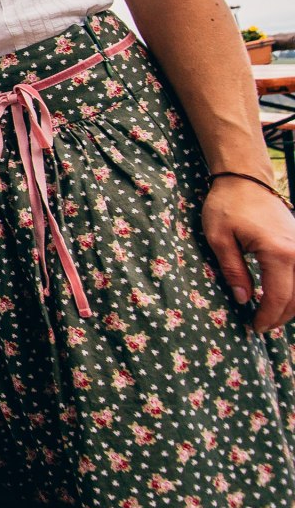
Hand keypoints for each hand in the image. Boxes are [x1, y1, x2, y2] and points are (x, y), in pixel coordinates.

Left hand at [202, 175, 294, 332]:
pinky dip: (294, 291)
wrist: (245, 180)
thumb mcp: (219, 239)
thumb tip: (243, 299)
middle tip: (259, 326)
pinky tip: (277, 297)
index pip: (278, 297)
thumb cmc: (227, 206)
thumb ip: (233, 271)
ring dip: (290, 306)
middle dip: (280, 317)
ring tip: (268, 315)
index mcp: (279, 254)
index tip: (254, 328)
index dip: (267, 317)